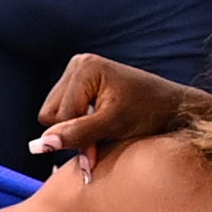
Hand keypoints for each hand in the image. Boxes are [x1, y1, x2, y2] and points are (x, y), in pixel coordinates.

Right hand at [27, 52, 170, 167]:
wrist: (171, 106)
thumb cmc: (148, 113)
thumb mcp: (112, 126)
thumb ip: (76, 134)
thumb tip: (40, 146)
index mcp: (84, 67)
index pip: (58, 116)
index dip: (76, 137)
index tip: (99, 147)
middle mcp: (78, 63)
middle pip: (50, 114)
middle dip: (73, 131)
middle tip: (101, 138)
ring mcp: (78, 71)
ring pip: (53, 115)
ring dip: (75, 129)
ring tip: (102, 129)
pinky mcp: (81, 81)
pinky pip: (63, 110)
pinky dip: (78, 122)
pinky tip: (100, 121)